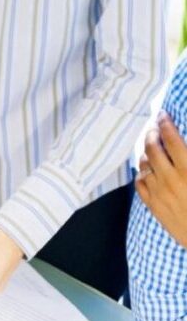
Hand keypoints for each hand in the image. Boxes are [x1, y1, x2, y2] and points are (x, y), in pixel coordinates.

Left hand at [136, 112, 186, 246]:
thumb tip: (183, 145)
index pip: (171, 138)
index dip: (165, 123)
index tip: (162, 114)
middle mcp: (171, 180)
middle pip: (153, 147)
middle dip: (152, 133)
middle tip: (154, 127)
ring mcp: (160, 193)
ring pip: (144, 163)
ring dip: (146, 151)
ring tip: (150, 145)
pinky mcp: (154, 206)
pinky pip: (139, 182)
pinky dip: (142, 172)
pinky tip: (147, 168)